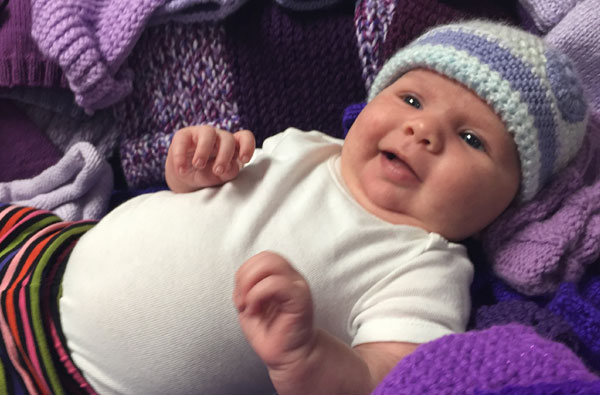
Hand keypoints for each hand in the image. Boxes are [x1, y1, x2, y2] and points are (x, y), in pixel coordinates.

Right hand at [165, 125, 254, 191]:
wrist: (184, 177)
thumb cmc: (206, 175)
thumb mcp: (219, 177)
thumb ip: (228, 173)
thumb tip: (230, 167)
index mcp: (232, 147)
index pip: (244, 138)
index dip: (247, 145)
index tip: (244, 159)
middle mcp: (219, 138)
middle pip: (227, 138)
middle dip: (224, 155)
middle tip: (218, 170)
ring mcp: (201, 134)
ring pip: (208, 133)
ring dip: (204, 150)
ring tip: (198, 164)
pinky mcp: (183, 136)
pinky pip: (183, 140)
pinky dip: (182, 156)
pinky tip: (182, 170)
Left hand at [234, 251, 316, 371]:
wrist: (288, 357)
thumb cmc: (271, 333)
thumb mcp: (249, 306)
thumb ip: (245, 288)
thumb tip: (240, 282)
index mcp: (281, 277)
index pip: (261, 258)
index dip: (244, 273)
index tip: (240, 298)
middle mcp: (291, 278)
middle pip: (265, 257)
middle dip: (245, 277)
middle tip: (242, 301)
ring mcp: (297, 286)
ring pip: (270, 264)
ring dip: (250, 285)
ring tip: (249, 306)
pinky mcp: (300, 298)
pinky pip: (276, 283)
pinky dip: (258, 295)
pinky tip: (256, 310)